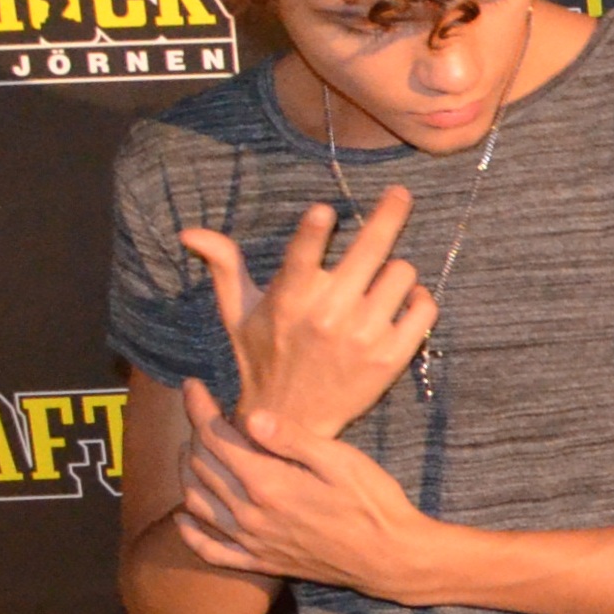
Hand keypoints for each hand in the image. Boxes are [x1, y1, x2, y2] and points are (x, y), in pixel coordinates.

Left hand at [170, 378, 431, 598]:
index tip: (192, 385)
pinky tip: (185, 516)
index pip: (215, 439)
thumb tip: (249, 416)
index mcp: (268, 484)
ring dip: (187, 473)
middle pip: (202, 467)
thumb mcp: (343, 461)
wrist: (390, 558)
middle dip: (194, 434)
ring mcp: (251, 541)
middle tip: (202, 414)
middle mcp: (249, 514)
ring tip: (192, 450)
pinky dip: (190, 532)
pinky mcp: (259, 561)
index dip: (198, 408)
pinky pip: (210, 550)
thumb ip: (293, 439)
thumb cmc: (374, 503)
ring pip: (198, 503)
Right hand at [179, 197, 432, 440]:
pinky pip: (424, 307)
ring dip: (395, 271)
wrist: (291, 420)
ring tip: (379, 282)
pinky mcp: (392, 356)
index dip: (313, 229)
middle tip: (399, 193)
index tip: (325, 210)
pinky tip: (404, 301)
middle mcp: (328, 314)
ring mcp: (363, 335)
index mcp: (290, 298)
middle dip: (389, 213)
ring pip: (402, 273)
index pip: (302, 253)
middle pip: (371, 248)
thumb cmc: (262, 357)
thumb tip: (189, 232)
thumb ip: (224, 266)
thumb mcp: (238, 313)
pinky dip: (419, 299)